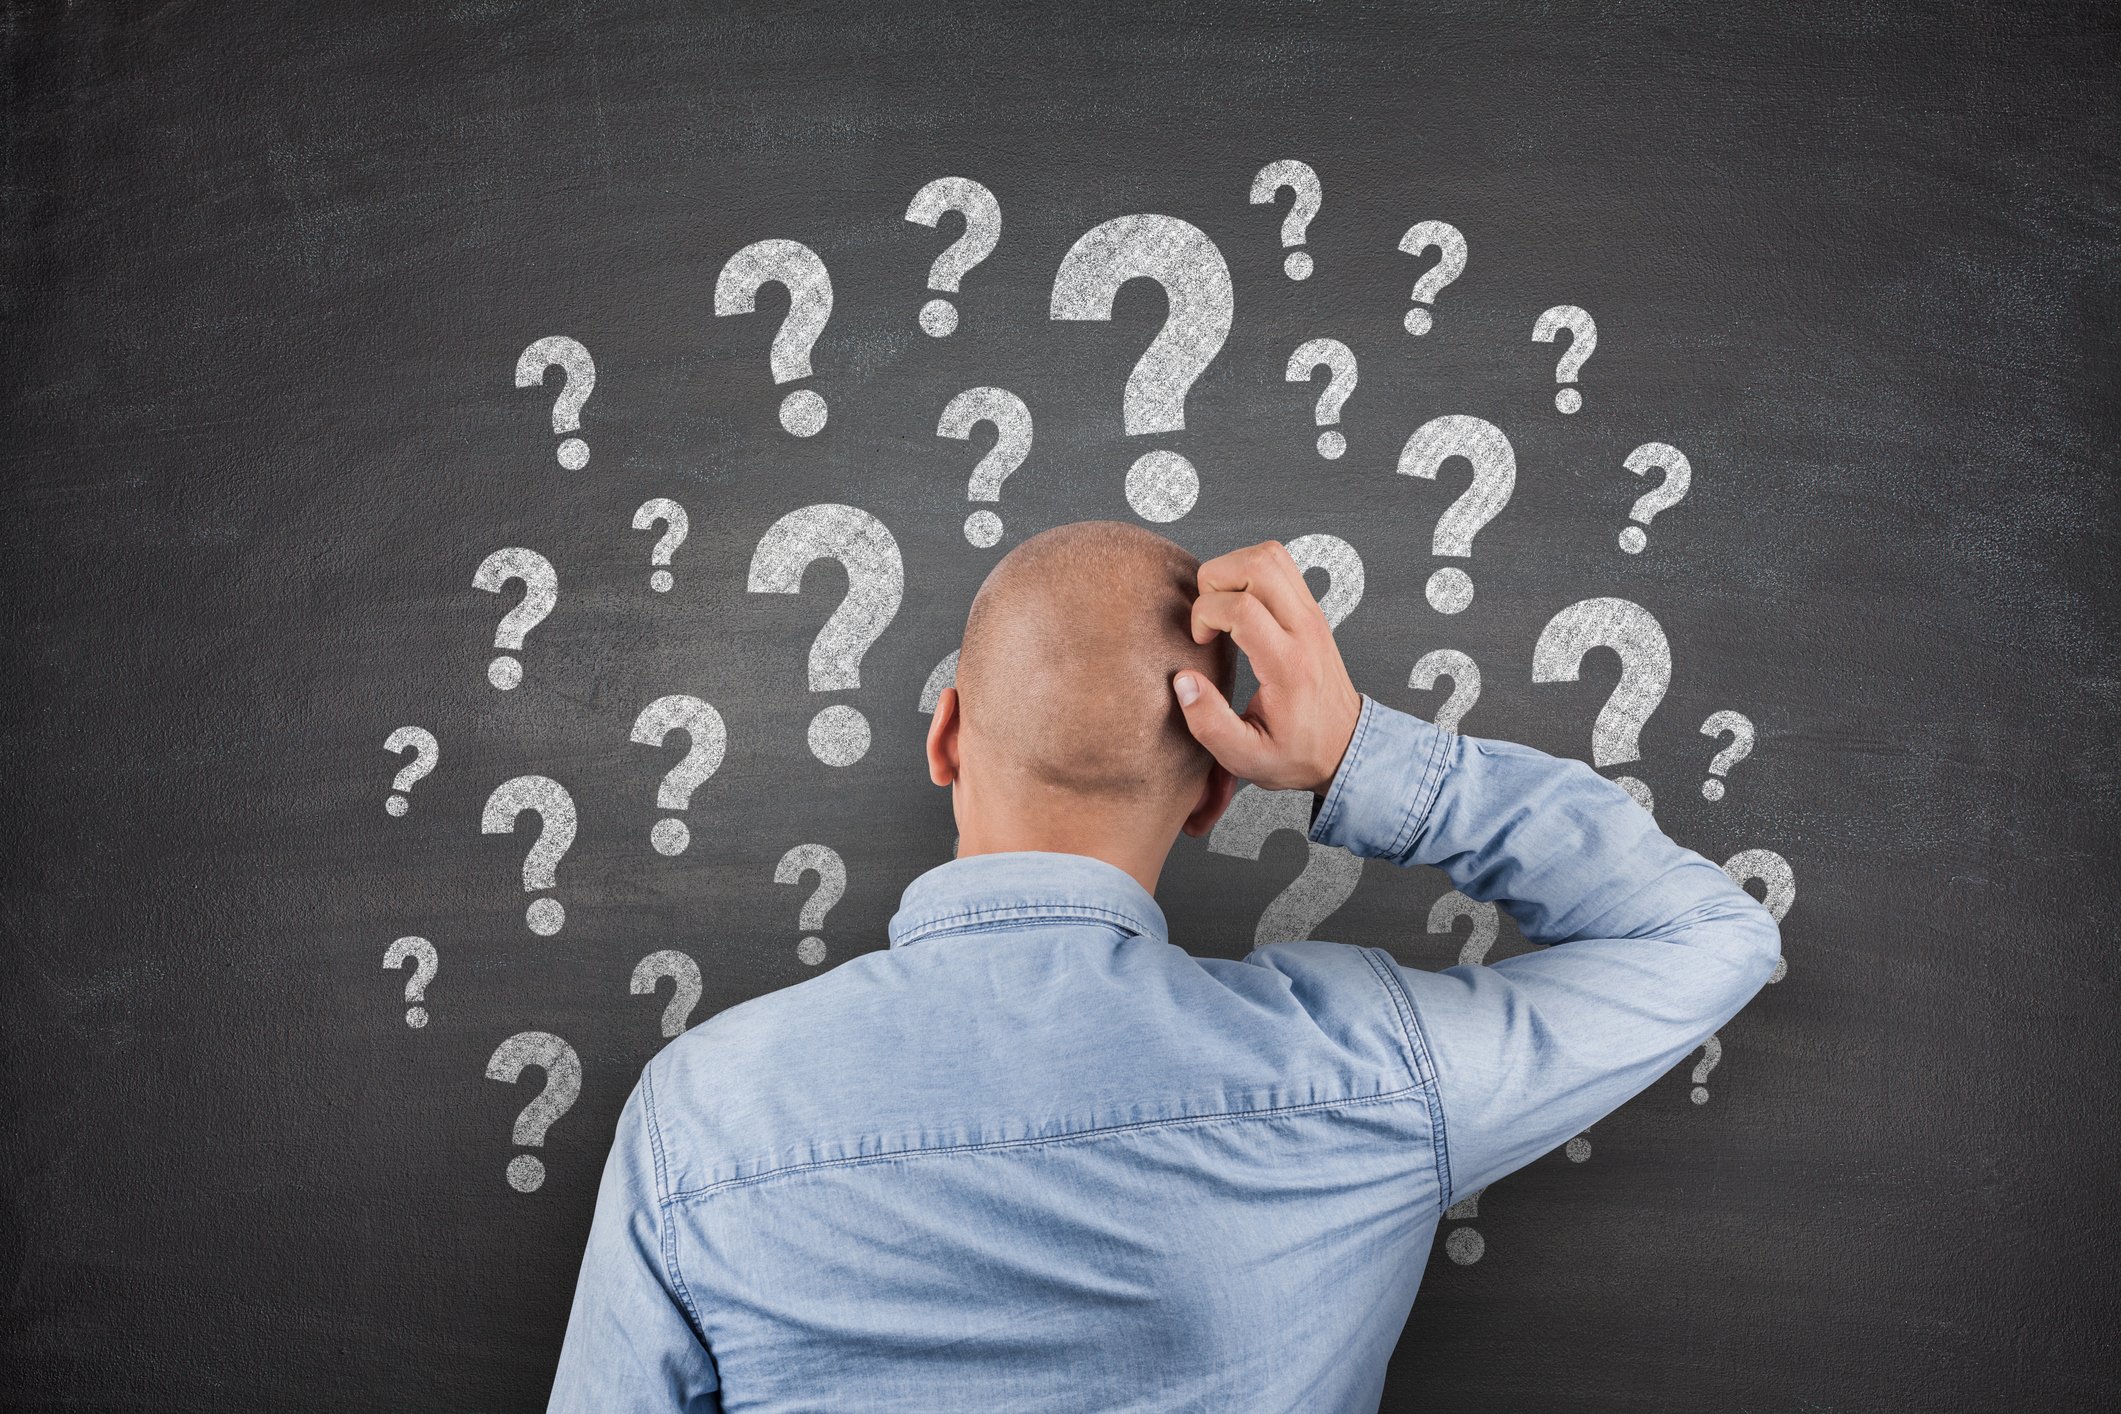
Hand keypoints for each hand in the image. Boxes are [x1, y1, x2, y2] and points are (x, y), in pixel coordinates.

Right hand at [1172, 540, 1363, 795]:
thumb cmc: (1296, 754)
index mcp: (1289, 666)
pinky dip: (1248, 573)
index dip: (1205, 614)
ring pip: (1271, 554)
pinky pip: (1279, 566)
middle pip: (1259, 563)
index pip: (1242, 608)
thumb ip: (1208, 724)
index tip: (1200, 642)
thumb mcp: (1246, 758)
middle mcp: (1305, 630)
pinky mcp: (1311, 610)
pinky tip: (1238, 607)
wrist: (1345, 748)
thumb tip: (1183, 681)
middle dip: (1215, 578)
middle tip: (1207, 614)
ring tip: (1220, 606)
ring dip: (1233, 569)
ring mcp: (1312, 614)